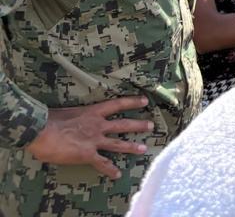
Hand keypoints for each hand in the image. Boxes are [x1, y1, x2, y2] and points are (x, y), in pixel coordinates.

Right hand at [26, 96, 152, 179]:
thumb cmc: (48, 119)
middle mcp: (97, 125)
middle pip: (123, 124)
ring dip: (131, 147)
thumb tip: (68, 121)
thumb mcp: (66, 112)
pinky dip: (110, 169)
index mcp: (92, 112)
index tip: (145, 100)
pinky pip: (102, 163)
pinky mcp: (87, 155)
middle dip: (138, 125)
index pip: (117, 104)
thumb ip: (74, 117)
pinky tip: (116, 174)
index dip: (132, 102)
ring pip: (118, 143)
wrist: (42, 131)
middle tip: (151, 125)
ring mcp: (94, 141)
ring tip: (144, 149)